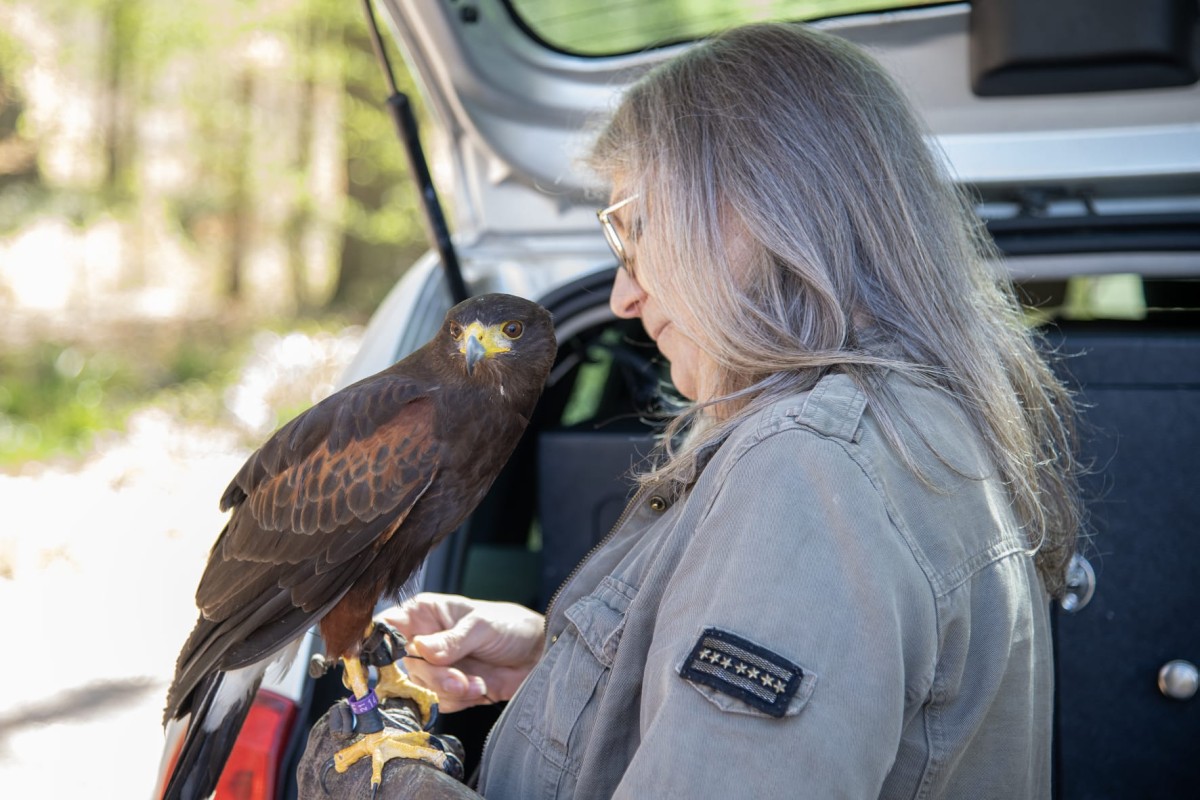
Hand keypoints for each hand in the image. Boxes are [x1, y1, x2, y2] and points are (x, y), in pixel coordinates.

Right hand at [381, 593, 544, 711]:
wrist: (538, 655)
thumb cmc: (510, 626)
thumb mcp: (482, 626)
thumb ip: (452, 640)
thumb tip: (422, 649)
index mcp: (424, 613)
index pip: (386, 627)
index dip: (376, 644)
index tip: (382, 662)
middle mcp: (423, 640)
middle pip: (401, 666)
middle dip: (431, 676)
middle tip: (457, 678)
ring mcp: (434, 667)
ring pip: (418, 688)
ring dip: (448, 690)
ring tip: (475, 682)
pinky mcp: (447, 690)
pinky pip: (437, 703)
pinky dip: (458, 700)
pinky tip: (479, 687)